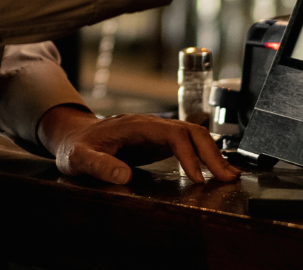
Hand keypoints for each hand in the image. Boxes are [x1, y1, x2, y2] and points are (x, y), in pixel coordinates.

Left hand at [36, 105, 238, 184]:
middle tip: (227, 178)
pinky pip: (187, 144)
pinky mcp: (158, 141)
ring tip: (229, 176)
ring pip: (192, 134)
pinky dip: (204, 155)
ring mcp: (155, 131)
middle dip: (211, 153)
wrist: (74, 137)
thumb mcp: (79, 158)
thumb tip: (123, 176)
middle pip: (189, 130)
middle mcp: (149, 124)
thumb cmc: (76, 147)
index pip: (171, 134)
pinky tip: (214, 170)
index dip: (187, 154)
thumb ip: (98, 165)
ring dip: (212, 153)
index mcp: (134, 125)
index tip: (196, 178)